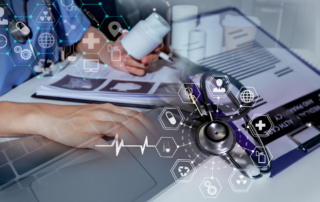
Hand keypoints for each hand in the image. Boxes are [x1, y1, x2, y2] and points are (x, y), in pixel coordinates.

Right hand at [32, 104, 158, 152]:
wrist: (52, 116)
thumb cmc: (75, 116)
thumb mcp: (97, 112)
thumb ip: (114, 118)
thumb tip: (130, 127)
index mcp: (109, 108)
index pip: (135, 114)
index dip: (148, 125)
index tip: (155, 133)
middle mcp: (104, 113)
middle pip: (132, 122)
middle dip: (146, 133)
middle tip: (154, 143)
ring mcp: (95, 124)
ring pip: (122, 130)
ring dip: (135, 140)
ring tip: (143, 148)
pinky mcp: (86, 136)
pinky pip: (104, 144)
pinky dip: (115, 150)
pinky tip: (122, 155)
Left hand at [111, 33, 163, 75]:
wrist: (112, 55)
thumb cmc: (119, 47)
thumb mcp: (120, 40)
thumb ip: (123, 37)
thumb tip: (126, 34)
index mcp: (145, 45)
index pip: (156, 45)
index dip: (159, 46)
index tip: (155, 48)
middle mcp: (146, 54)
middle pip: (155, 57)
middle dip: (150, 59)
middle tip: (143, 59)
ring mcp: (142, 63)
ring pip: (145, 65)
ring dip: (135, 63)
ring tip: (124, 59)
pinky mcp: (138, 69)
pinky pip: (141, 72)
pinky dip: (134, 70)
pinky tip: (127, 66)